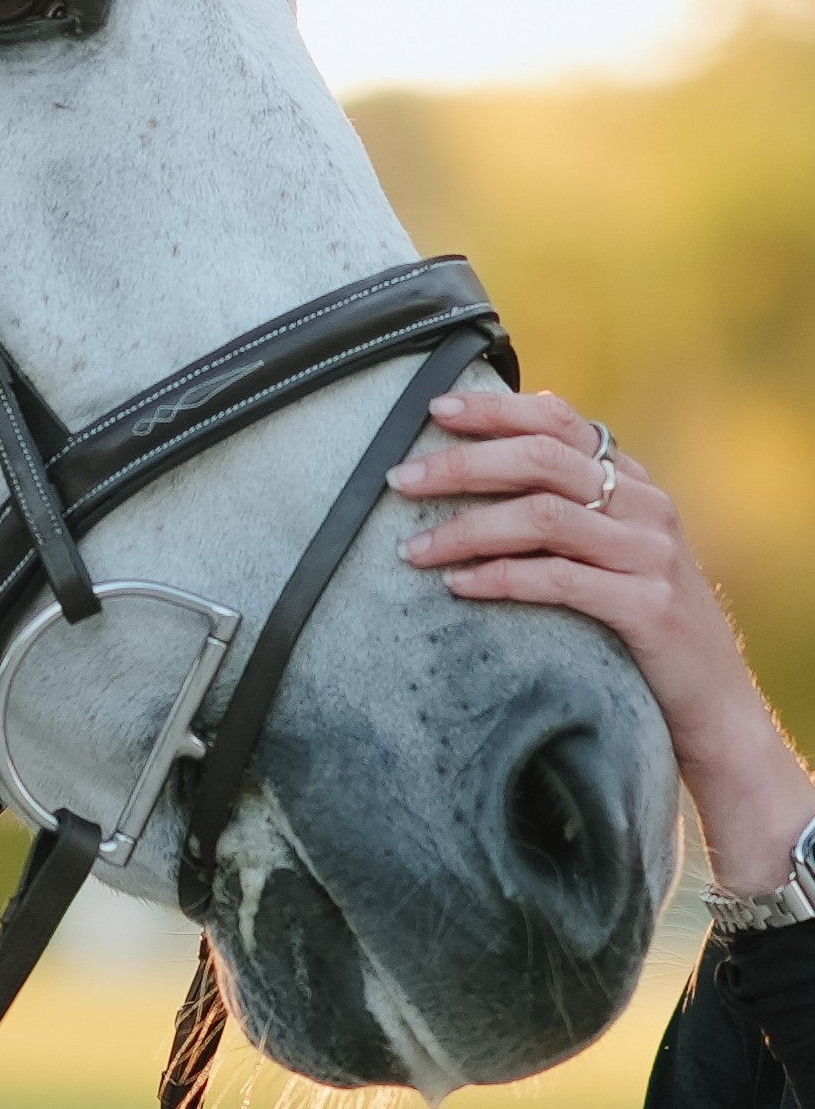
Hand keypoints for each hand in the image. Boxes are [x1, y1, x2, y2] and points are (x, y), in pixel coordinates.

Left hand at [390, 379, 814, 895]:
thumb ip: (572, 494)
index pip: (562, 423)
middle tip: (399, 479)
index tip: (434, 407)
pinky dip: (499, 578)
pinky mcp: (649, 607)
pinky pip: (559, 581)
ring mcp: (652, 556)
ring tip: (411, 548)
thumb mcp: (611, 545)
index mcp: (634, 483)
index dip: (496, 410)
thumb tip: (511, 426)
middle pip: (543, 462)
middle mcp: (647, 508)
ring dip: (466, 528)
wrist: (710, 701)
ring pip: (543, 518)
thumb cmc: (639, 617)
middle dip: (462, 464)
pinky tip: (456, 585)